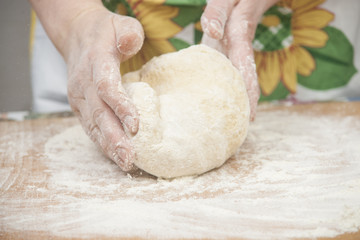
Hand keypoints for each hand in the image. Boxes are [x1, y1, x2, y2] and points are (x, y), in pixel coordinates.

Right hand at [64, 7, 143, 170]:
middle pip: (99, 114)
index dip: (120, 107)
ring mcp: (79, 97)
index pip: (106, 87)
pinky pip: (90, 126)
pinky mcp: (80, 106)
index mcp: (95, 62)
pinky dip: (102, 143)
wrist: (78, 34)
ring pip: (93, 125)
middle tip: (130, 158)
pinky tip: (114, 156)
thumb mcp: (121, 24)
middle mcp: (83, 83)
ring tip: (125, 163)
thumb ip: (129, 34)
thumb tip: (129, 44)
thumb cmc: (106, 32)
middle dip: (114, 138)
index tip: (135, 126)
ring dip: (108, 146)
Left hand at [201, 0, 278, 119]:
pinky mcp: (230, 51)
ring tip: (233, 123)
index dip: (249, 94)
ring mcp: (236, 52)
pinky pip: (232, 72)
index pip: (245, 71)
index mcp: (240, 40)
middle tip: (242, 131)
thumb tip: (211, 32)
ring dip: (240, 99)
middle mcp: (241, 50)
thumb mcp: (225, 0)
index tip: (251, 116)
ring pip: (241, 79)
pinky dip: (231, 87)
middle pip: (246, 81)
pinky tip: (222, 100)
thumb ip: (217, 13)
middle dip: (247, 104)